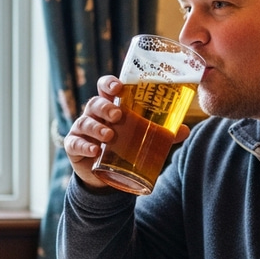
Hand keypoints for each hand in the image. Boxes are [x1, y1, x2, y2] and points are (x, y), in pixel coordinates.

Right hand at [64, 75, 190, 188]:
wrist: (106, 174)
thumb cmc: (124, 147)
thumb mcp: (142, 138)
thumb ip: (162, 133)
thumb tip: (185, 130)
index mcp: (110, 106)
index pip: (105, 88)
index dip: (109, 83)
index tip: (119, 87)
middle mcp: (94, 115)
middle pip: (95, 103)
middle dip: (105, 107)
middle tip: (118, 115)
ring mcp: (82, 130)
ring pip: (85, 122)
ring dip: (97, 127)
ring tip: (109, 135)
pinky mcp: (74, 147)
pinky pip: (75, 144)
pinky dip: (84, 146)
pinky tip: (95, 151)